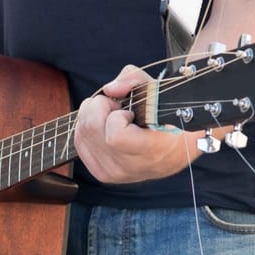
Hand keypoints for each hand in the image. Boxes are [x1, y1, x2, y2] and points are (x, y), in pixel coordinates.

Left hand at [73, 65, 198, 183]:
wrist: (174, 153)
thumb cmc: (169, 119)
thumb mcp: (158, 91)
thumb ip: (134, 80)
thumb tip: (110, 89)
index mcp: (151, 151)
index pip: (115, 137)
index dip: (117, 116)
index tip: (130, 112)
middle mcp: (130, 167)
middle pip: (91, 128)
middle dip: (100, 106)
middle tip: (116, 106)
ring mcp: (114, 173)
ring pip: (82, 133)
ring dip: (92, 115)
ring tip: (111, 115)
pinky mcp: (102, 174)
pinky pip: (80, 143)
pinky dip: (86, 128)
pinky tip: (103, 126)